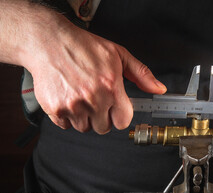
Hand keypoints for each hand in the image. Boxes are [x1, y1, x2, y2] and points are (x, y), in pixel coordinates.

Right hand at [20, 6, 165, 133]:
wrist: (49, 41)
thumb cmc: (83, 47)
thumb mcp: (119, 55)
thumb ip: (141, 74)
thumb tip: (159, 88)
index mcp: (111, 87)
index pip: (123, 121)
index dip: (120, 115)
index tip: (114, 108)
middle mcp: (93, 98)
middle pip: (104, 127)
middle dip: (102, 117)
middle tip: (96, 100)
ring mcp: (73, 105)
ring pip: (85, 128)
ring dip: (84, 118)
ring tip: (81, 98)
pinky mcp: (54, 108)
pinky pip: (65, 125)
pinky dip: (67, 116)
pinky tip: (69, 99)